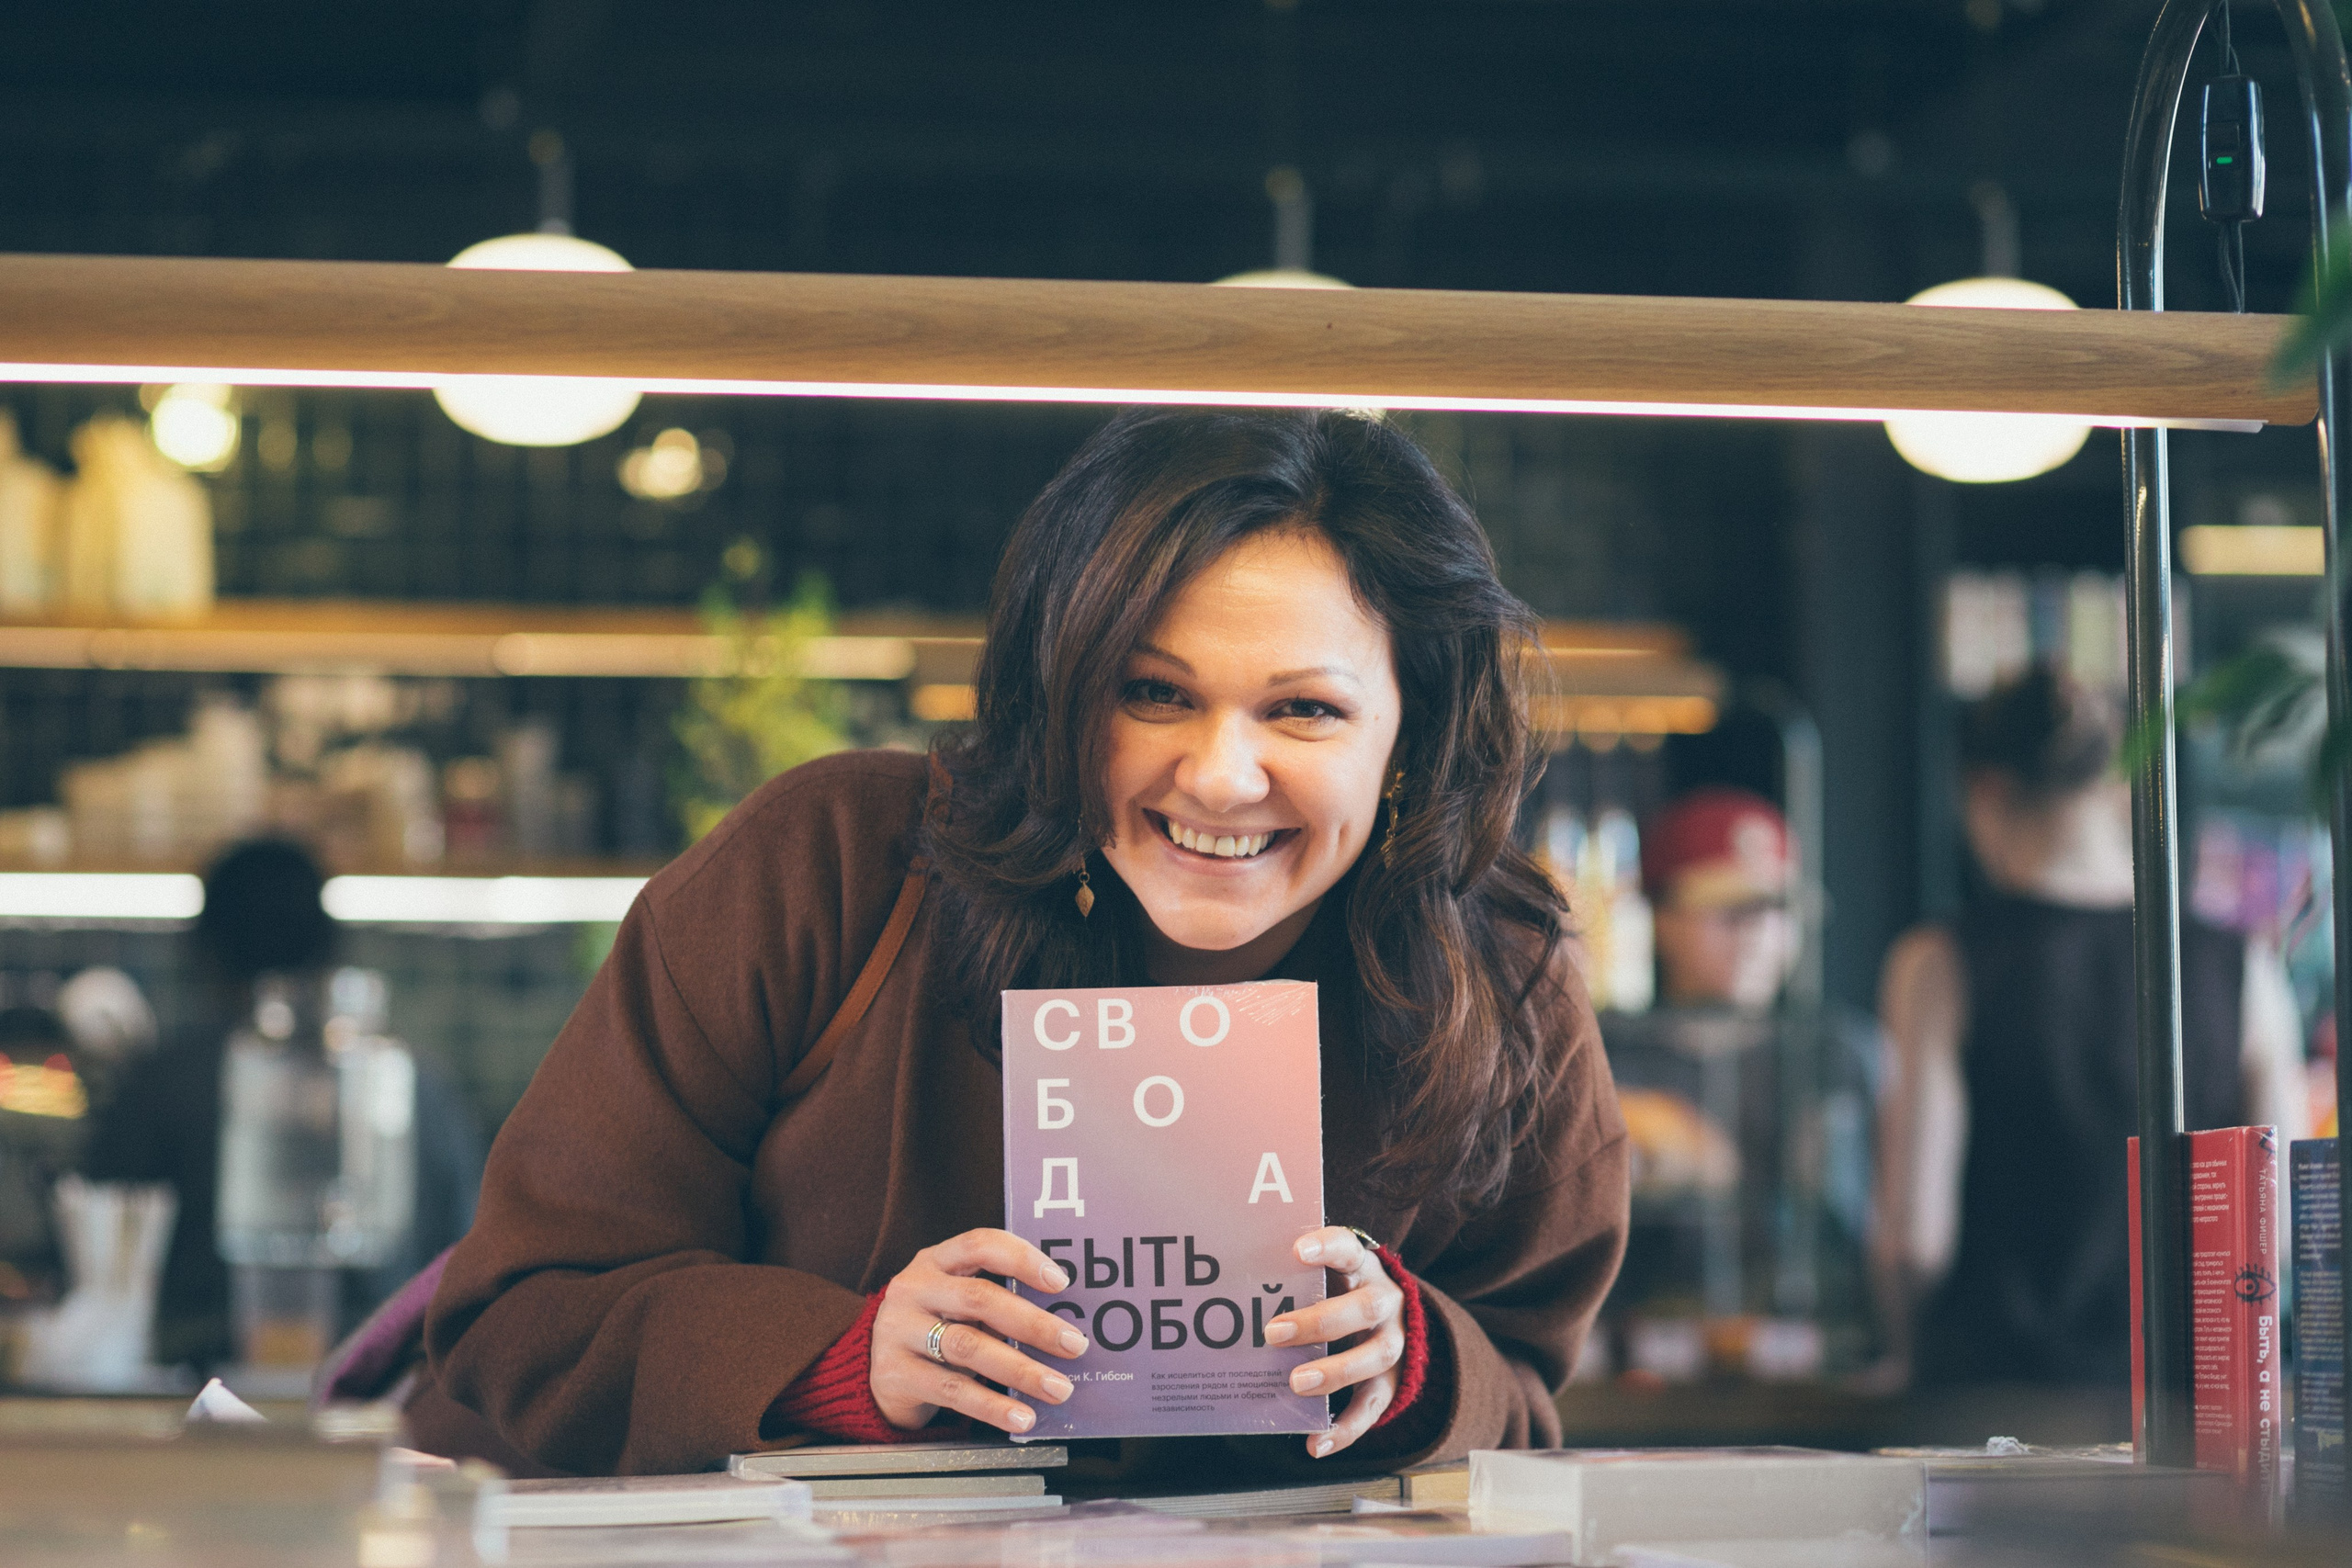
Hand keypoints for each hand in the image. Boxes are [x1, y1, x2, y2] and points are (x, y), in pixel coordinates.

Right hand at [871, 1228, 1089, 1434]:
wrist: (874, 1367)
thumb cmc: (934, 1327)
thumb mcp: (956, 1302)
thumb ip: (997, 1302)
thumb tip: (1065, 1325)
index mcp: (934, 1261)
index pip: (980, 1244)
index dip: (1021, 1258)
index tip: (1060, 1281)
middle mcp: (913, 1289)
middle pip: (979, 1299)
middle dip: (1033, 1324)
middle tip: (1074, 1345)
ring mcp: (899, 1330)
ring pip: (968, 1347)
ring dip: (1021, 1370)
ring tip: (1058, 1388)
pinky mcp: (895, 1374)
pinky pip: (952, 1390)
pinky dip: (993, 1406)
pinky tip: (1021, 1417)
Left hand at [1265, 1225, 1405, 1459]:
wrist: (1390, 1319)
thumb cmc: (1337, 1291)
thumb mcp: (1324, 1274)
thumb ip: (1290, 1277)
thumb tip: (1223, 1288)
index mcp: (1361, 1267)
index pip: (1348, 1248)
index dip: (1327, 1247)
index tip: (1298, 1250)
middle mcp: (1383, 1302)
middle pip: (1364, 1308)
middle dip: (1319, 1322)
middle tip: (1274, 1333)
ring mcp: (1392, 1343)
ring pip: (1374, 1357)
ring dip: (1335, 1372)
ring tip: (1296, 1383)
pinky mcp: (1391, 1381)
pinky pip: (1373, 1407)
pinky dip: (1346, 1428)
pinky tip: (1316, 1442)